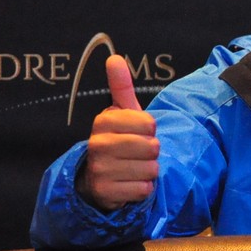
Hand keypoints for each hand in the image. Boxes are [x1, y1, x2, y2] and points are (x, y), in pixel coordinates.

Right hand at [76, 55, 158, 211]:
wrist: (99, 178)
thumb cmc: (119, 141)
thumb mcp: (121, 114)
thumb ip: (121, 87)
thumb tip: (114, 58)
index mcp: (104, 121)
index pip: (149, 123)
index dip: (151, 130)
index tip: (139, 133)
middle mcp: (98, 144)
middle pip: (151, 147)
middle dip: (152, 152)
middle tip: (138, 154)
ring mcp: (100, 169)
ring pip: (150, 169)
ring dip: (149, 171)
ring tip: (134, 168)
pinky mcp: (105, 192)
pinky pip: (143, 189)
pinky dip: (143, 189)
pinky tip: (131, 184)